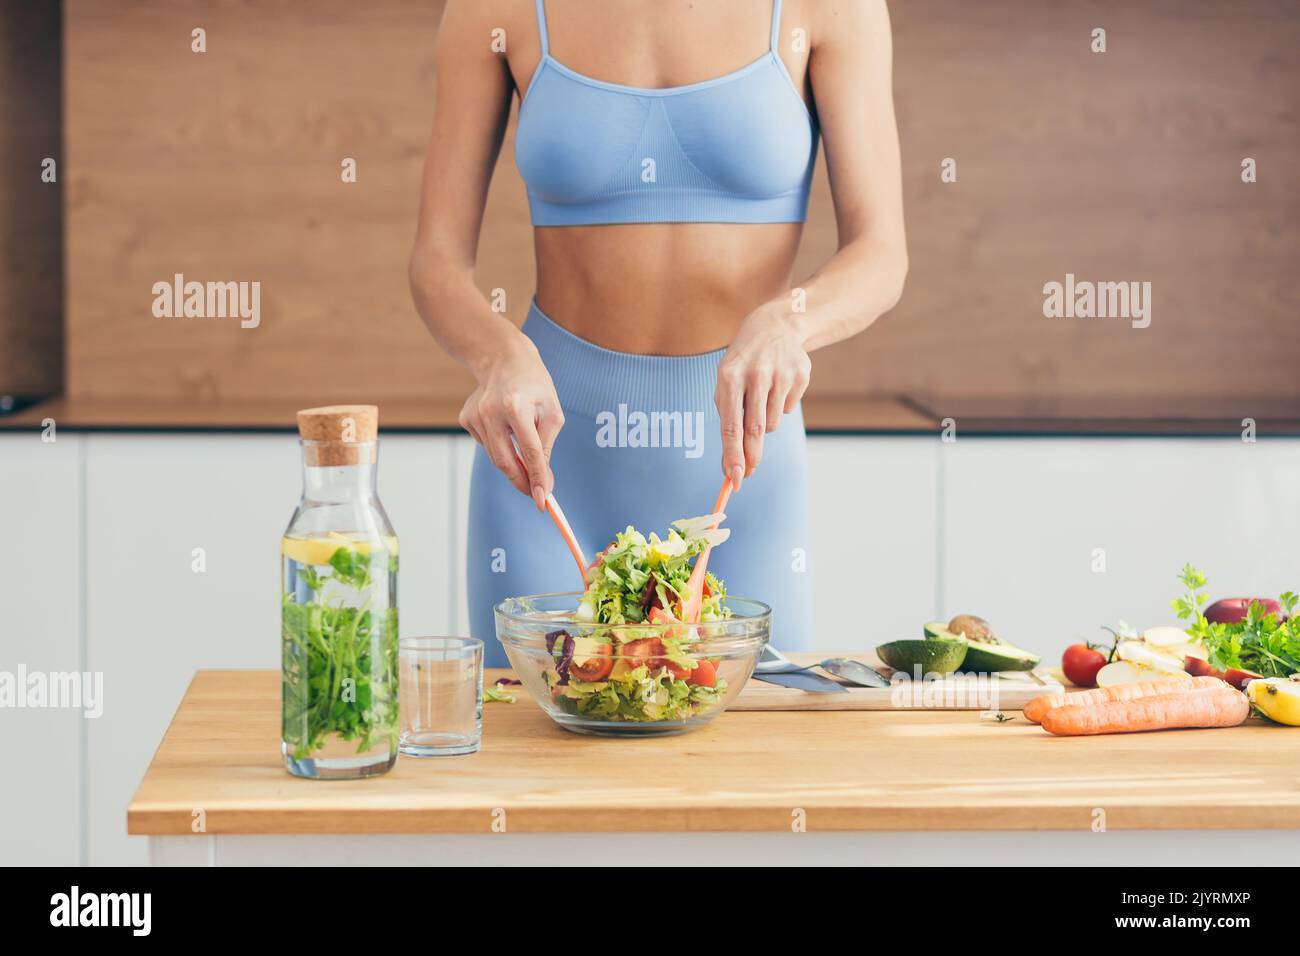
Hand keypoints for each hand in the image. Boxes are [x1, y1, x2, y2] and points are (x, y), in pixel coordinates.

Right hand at [459, 341, 563, 509]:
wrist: (503, 358)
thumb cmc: (534, 386)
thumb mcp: (551, 412)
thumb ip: (546, 447)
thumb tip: (543, 482)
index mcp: (516, 407)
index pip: (530, 452)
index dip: (538, 479)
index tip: (544, 501)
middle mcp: (491, 412)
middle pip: (505, 461)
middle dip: (521, 482)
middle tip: (536, 493)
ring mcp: (475, 416)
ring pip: (495, 456)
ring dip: (512, 464)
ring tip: (525, 454)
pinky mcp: (466, 419)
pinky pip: (486, 444)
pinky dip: (499, 445)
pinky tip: (505, 426)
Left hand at [715, 304, 810, 490]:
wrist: (776, 327)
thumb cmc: (743, 363)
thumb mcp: (726, 383)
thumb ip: (727, 420)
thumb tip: (730, 463)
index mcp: (730, 376)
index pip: (731, 424)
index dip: (733, 454)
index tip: (734, 478)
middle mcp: (756, 375)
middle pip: (755, 429)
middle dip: (751, 456)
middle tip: (747, 474)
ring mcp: (780, 374)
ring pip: (772, 423)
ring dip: (764, 424)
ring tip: (760, 401)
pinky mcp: (800, 375)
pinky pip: (788, 409)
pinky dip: (780, 406)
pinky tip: (777, 387)